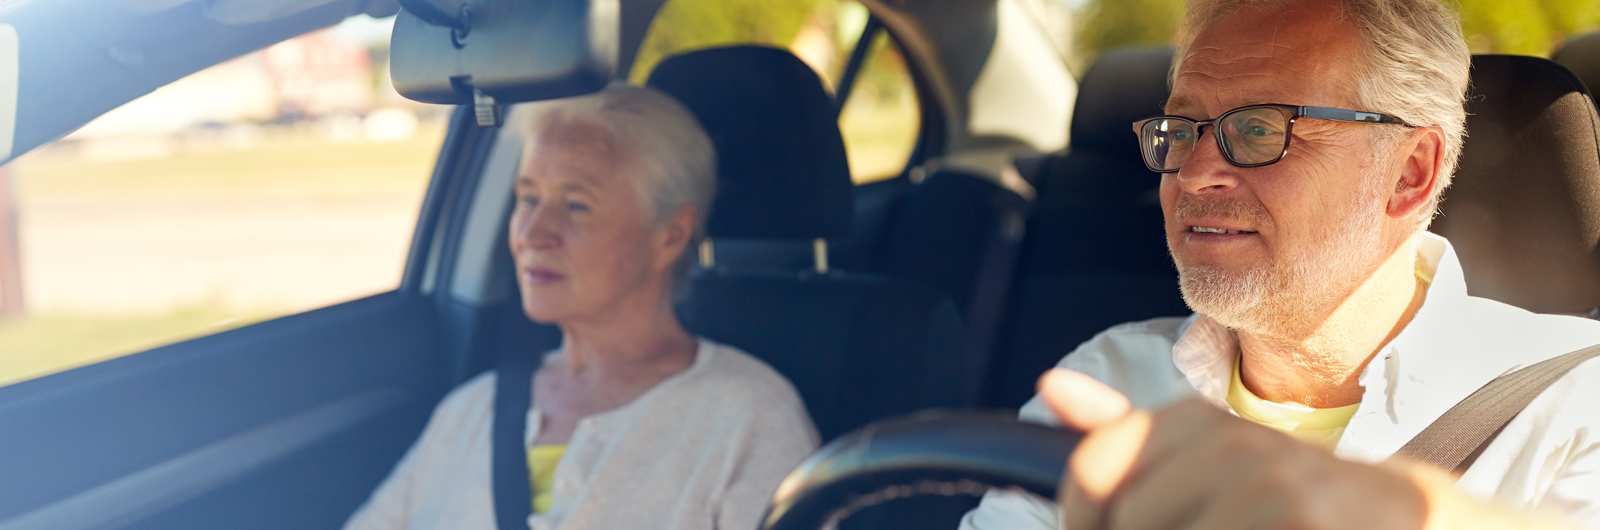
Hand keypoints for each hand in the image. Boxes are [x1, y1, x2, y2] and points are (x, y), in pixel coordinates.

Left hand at [1040, 369, 1428, 529]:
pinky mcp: (1301, 523)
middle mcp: (1228, 444)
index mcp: (1194, 421)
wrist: (1407, 518)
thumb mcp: (1208, 453)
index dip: (1081, 520)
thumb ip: (1126, 433)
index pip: (1092, 470)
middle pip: (1128, 522)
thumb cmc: (1290, 496)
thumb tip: (1051, 385)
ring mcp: (1269, 489)